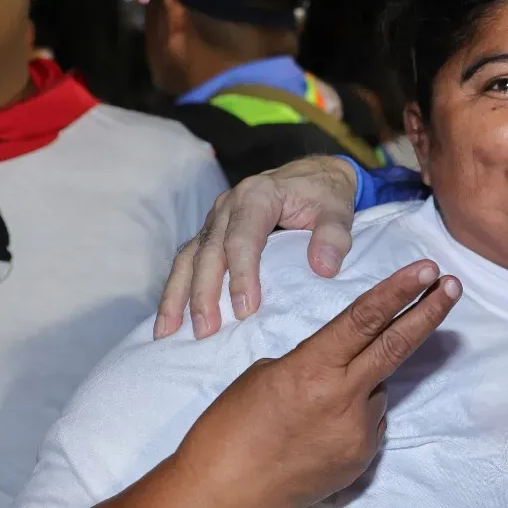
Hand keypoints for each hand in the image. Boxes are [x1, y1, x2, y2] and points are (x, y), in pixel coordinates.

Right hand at [157, 155, 359, 339]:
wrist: (312, 176)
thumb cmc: (325, 195)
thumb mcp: (338, 210)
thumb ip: (334, 236)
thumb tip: (322, 269)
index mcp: (258, 196)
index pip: (242, 239)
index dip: (242, 276)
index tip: (246, 310)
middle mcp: (229, 205)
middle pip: (209, 252)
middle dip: (204, 293)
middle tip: (206, 330)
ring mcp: (216, 218)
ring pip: (189, 257)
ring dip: (178, 295)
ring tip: (168, 331)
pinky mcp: (212, 231)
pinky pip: (188, 260)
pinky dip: (177, 288)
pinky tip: (170, 317)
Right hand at [171, 260, 460, 507]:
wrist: (223, 496)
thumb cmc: (229, 428)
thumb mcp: (266, 376)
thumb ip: (316, 364)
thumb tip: (350, 368)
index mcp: (311, 369)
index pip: (365, 319)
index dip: (400, 291)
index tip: (428, 269)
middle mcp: (343, 398)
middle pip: (398, 346)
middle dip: (429, 312)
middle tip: (453, 285)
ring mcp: (358, 432)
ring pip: (376, 390)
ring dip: (360, 386)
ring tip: (310, 411)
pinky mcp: (361, 459)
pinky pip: (367, 423)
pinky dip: (352, 418)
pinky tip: (315, 434)